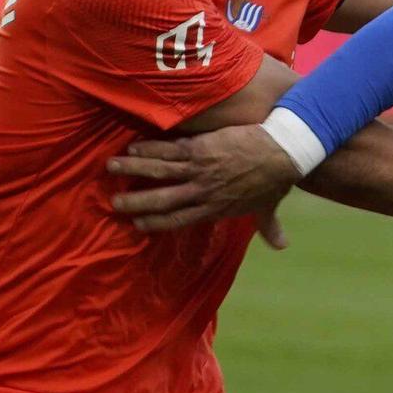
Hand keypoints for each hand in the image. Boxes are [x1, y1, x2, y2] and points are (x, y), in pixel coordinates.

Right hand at [106, 124, 297, 233]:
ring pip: (159, 171)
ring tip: (110, 167)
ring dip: (133, 169)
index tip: (137, 223)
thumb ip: (269, 227)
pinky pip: (169, 150)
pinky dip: (149, 149)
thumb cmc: (276, 180)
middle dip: (136, 201)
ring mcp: (200, 169)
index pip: (179, 219)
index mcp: (215, 208)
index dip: (156, 222)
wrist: (282, 153)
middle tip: (114, 202)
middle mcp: (203, 192)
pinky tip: (132, 147)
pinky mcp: (201, 148)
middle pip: (162, 199)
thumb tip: (281, 245)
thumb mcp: (269, 207)